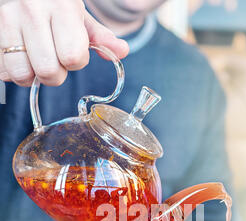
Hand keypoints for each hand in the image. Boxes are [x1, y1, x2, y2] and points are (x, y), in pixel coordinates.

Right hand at [0, 0, 128, 86]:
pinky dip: (13, 72)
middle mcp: (32, 10)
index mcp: (61, 6)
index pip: (73, 57)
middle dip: (55, 74)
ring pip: (22, 75)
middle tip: (54, 60)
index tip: (71, 51)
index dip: (75, 62)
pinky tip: (20, 57)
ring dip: (32, 76)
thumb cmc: (56, 6)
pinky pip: (4, 71)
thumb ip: (100, 38)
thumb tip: (122, 51)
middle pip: (48, 72)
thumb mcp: (80, 18)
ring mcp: (9, 20)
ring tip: (35, 59)